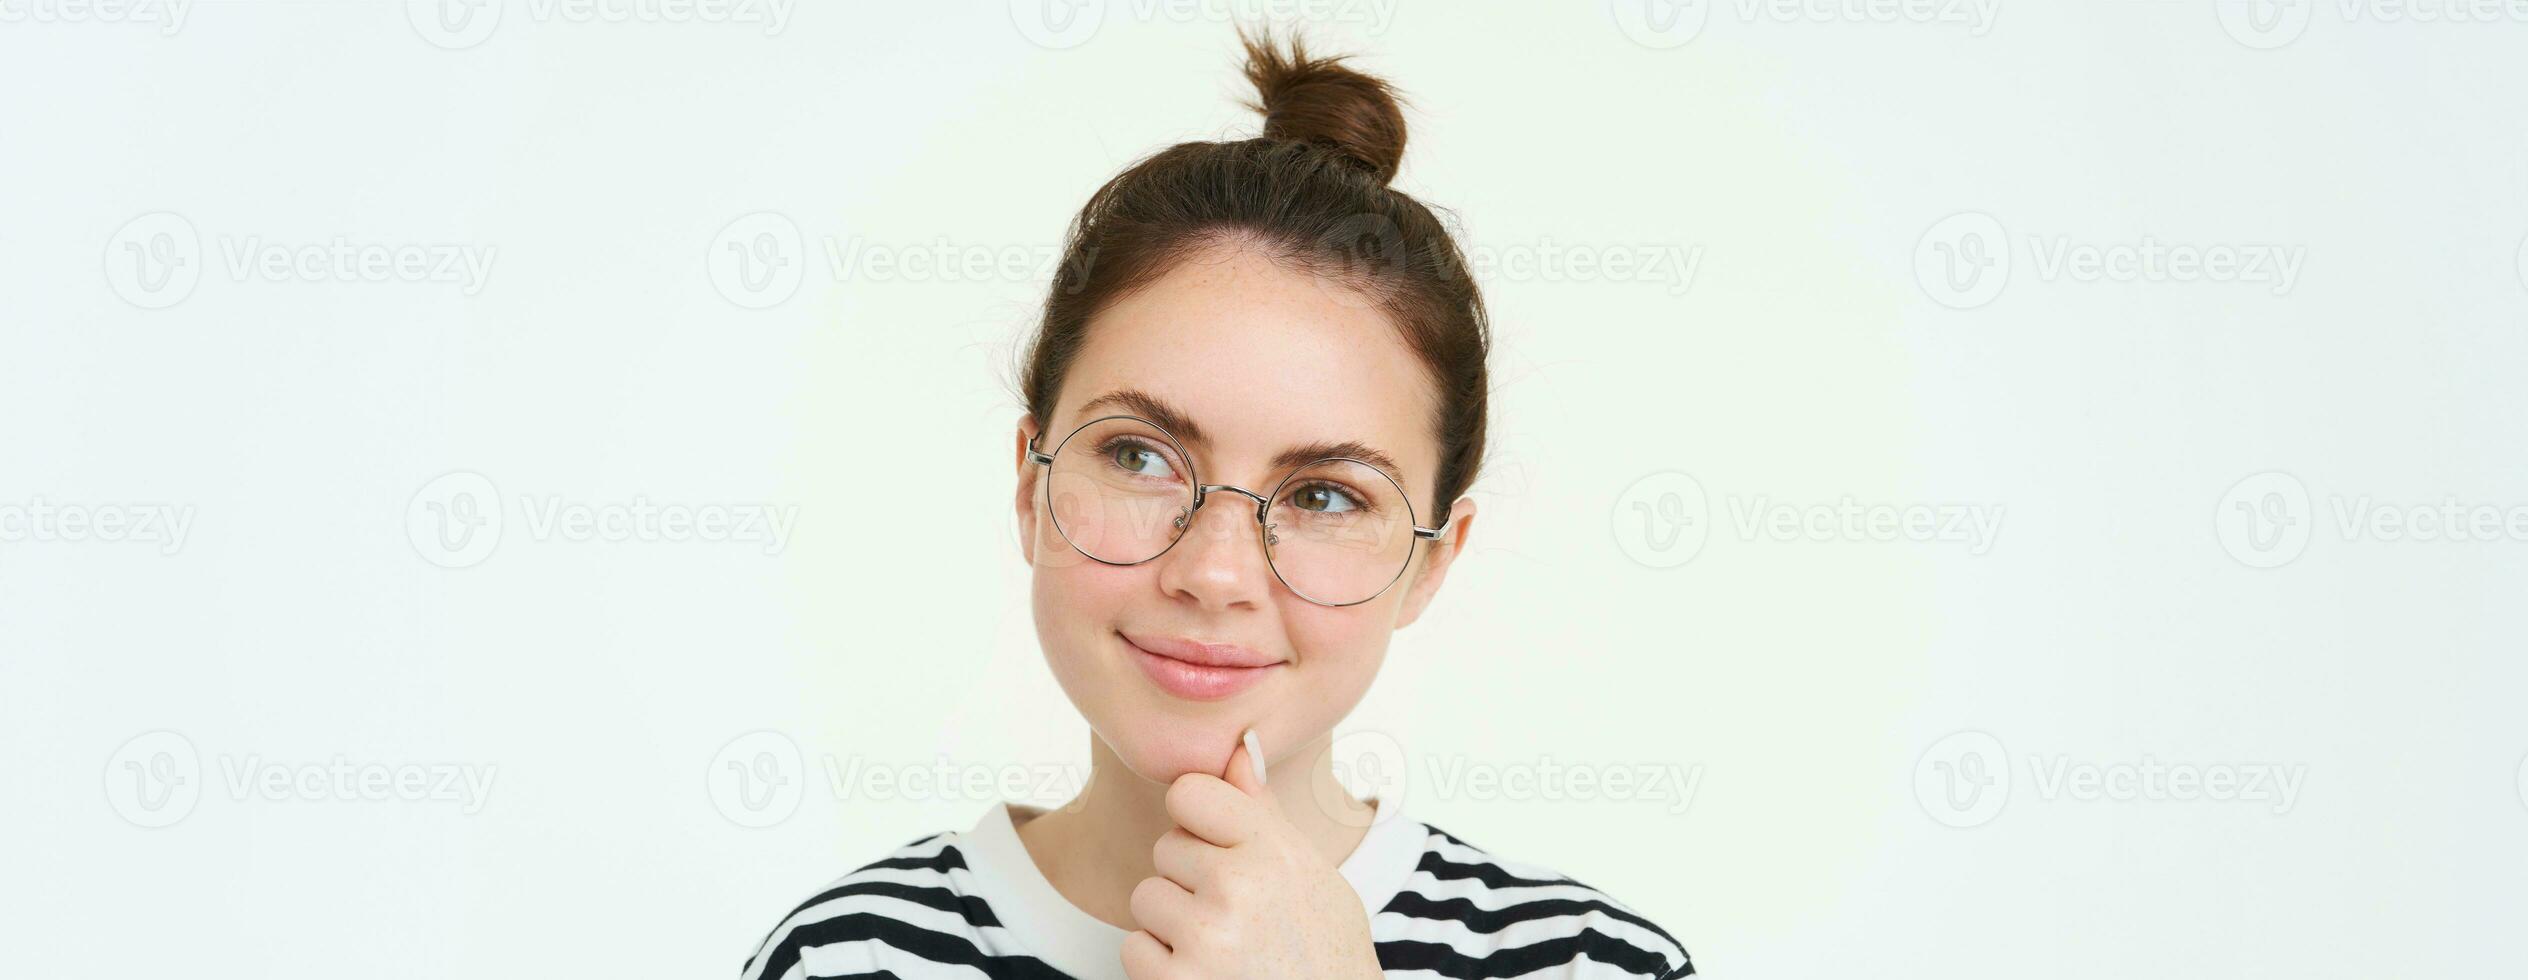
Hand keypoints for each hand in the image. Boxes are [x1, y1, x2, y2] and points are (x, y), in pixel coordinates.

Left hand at [1121, 731, 1383, 979]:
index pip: (1189, 792)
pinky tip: (1206, 975)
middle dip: (1190, 880)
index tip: (1223, 852)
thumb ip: (1263, 812)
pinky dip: (1159, 965)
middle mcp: (1238, 886)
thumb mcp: (1309, 872)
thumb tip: (1239, 744)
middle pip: (1167, 848)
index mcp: (1273, 848)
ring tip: (1223, 948)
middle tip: (1238, 916)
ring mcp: (1205, 937)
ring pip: (1146, 897)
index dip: (1199, 823)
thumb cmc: (1322, 948)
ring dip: (1171, 924)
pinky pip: (1134, 948)